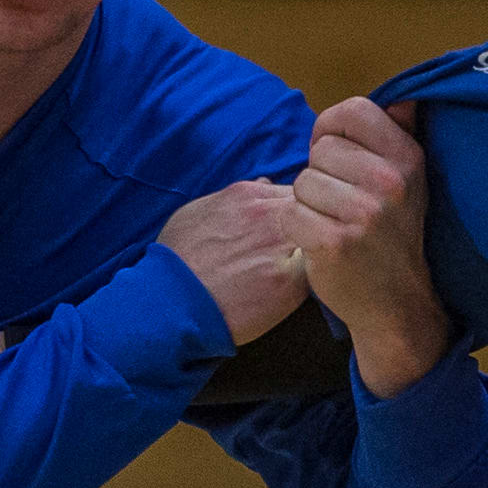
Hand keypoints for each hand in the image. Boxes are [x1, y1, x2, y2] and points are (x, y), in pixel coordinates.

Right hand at [158, 178, 312, 346]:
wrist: (169, 302)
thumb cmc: (177, 258)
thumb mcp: (197, 212)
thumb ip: (233, 197)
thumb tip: (263, 185)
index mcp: (248, 195)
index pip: (295, 190)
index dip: (299, 208)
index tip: (292, 224)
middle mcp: (269, 217)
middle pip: (314, 211)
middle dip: (312, 226)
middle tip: (298, 248)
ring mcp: (282, 249)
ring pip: (318, 240)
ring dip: (314, 252)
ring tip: (297, 268)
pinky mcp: (289, 284)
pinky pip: (314, 274)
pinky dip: (310, 279)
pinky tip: (292, 289)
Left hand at [291, 101, 453, 397]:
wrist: (395, 304)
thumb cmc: (392, 235)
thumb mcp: (410, 182)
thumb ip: (400, 136)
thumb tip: (402, 99)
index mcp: (408, 158)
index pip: (353, 110)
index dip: (332, 129)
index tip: (336, 155)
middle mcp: (390, 182)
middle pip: (320, 150)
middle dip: (321, 174)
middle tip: (341, 204)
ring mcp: (363, 214)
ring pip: (301, 182)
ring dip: (308, 204)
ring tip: (334, 224)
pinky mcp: (334, 243)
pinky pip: (290, 214)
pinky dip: (297, 230)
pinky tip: (320, 243)